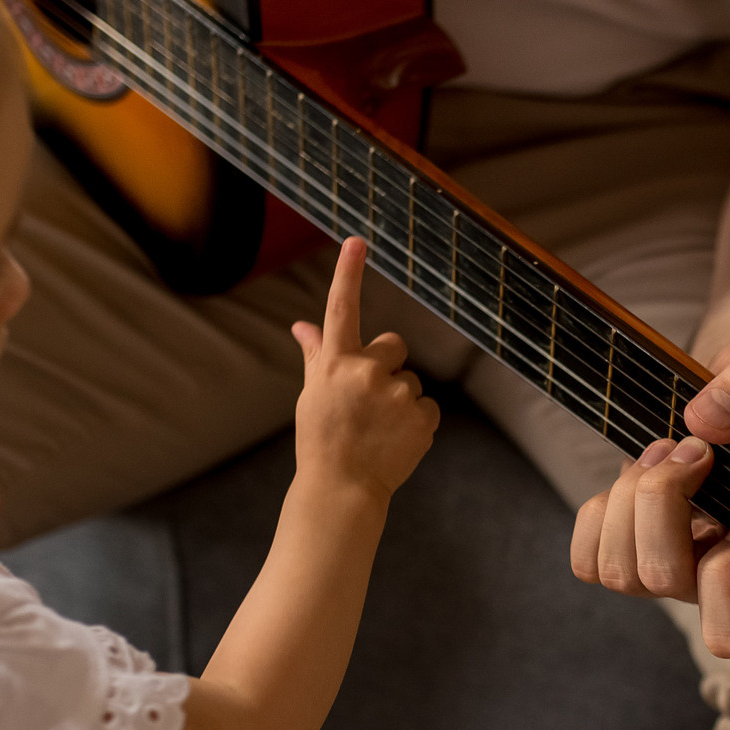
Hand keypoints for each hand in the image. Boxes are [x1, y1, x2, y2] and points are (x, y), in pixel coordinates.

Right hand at [289, 238, 439, 499]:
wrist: (342, 488)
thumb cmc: (323, 438)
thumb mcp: (314, 393)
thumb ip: (317, 354)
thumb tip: (302, 325)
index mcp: (335, 363)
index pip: (341, 308)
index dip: (348, 273)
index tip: (357, 241)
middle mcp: (366, 372)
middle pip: (394, 346)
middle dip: (386, 365)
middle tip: (368, 401)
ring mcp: (396, 394)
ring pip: (410, 381)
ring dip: (399, 400)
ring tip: (378, 430)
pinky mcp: (422, 417)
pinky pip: (427, 407)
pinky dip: (415, 422)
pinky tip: (395, 440)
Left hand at [569, 333, 729, 658]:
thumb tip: (706, 420)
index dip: (723, 576)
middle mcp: (721, 582)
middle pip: (661, 580)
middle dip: (661, 503)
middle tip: (691, 450)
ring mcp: (674, 569)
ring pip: (618, 571)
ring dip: (629, 500)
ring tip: (664, 451)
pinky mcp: (631, 547)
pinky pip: (588, 559)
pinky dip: (599, 512)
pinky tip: (635, 476)